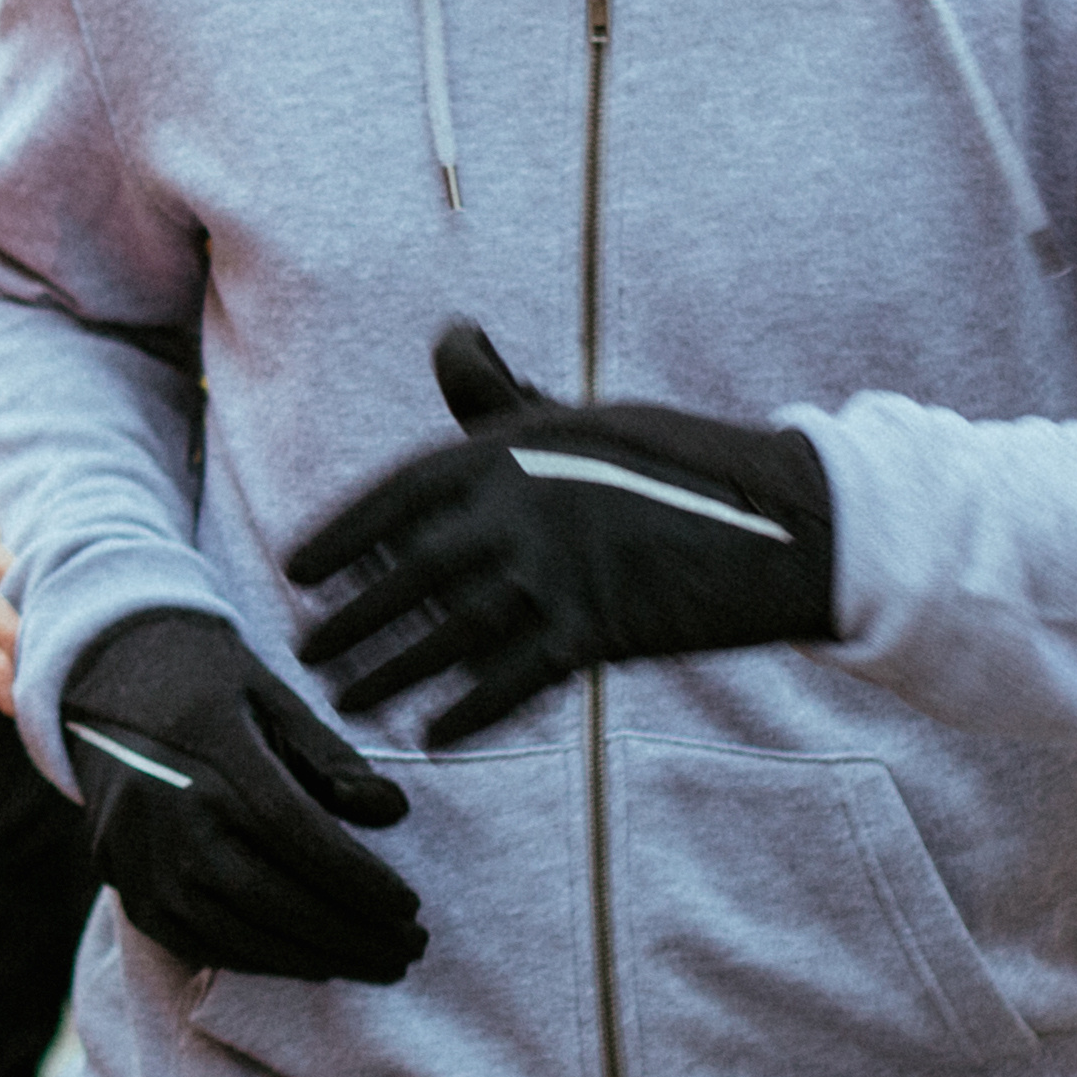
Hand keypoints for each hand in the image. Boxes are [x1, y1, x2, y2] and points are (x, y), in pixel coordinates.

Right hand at [59, 608, 427, 984]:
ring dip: (310, 956)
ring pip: (232, 929)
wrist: (99, 684)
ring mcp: (138, 854)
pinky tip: (307, 958)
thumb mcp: (272, 695)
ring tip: (373, 963)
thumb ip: (329, 755)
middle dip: (348, 932)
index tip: (411, 904)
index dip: (357, 878)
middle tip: (410, 948)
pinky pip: (194, 939)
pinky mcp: (124, 884)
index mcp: (210, 753)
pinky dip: (257, 958)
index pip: (295, 833)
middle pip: (268, 894)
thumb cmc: (205, 686)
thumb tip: (392, 811)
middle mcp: (167, 810)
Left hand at [286, 324, 837, 750]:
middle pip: (406, 575)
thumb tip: (451, 336)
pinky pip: (513, 683)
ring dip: (390, 674)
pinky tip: (431, 739)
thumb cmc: (671, 462)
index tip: (296, 569)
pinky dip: (467, 714)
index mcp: (509, 451)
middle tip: (304, 653)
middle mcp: (519, 511)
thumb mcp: (577, 419)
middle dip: (350, 619)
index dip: (340, 536)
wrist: (779, 521)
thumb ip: (500, 397)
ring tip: (345, 701)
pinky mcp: (598, 633)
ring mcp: (557, 574)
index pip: (396, 496)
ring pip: (447, 636)